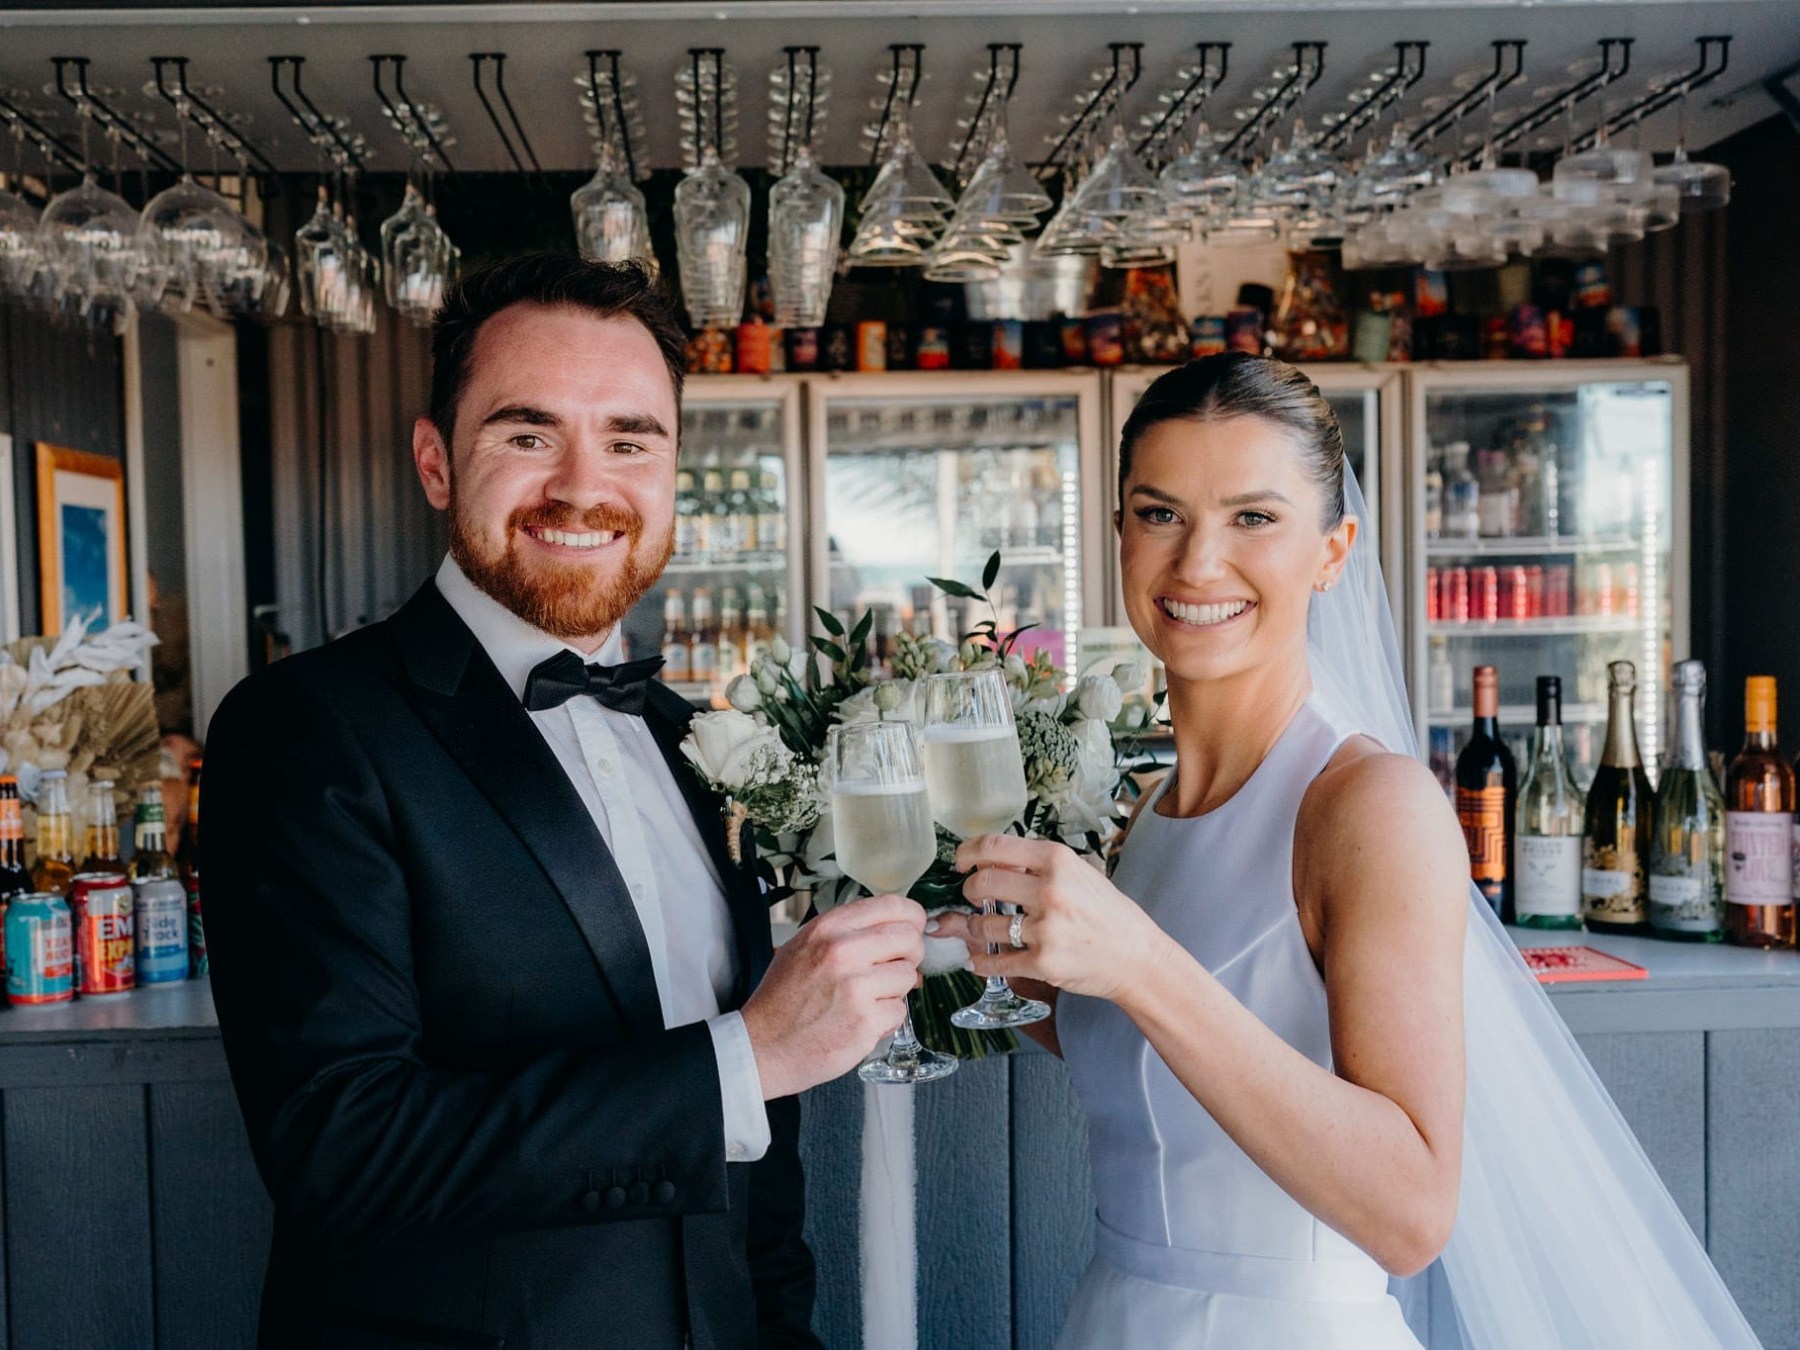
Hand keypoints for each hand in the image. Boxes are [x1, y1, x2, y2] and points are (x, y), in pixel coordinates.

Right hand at [741, 893, 925, 1098]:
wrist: (763, 1046)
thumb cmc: (783, 1000)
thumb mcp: (804, 947)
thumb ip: (847, 933)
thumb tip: (894, 929)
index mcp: (829, 928)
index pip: (891, 906)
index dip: (910, 918)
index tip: (912, 928)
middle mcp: (843, 951)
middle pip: (909, 938)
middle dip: (909, 955)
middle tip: (893, 968)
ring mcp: (855, 987)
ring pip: (908, 976)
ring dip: (894, 991)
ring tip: (866, 1000)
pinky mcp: (865, 1021)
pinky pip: (899, 1011)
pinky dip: (886, 1019)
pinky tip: (861, 1021)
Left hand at [932, 835, 1171, 1002]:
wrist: (1137, 957)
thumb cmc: (1109, 914)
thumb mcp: (1080, 874)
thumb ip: (1038, 865)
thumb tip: (990, 863)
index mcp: (1058, 861)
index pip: (994, 846)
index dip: (968, 852)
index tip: (961, 861)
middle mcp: (1050, 891)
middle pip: (983, 882)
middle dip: (969, 890)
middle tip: (973, 896)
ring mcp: (1046, 929)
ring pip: (984, 925)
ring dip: (973, 928)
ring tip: (979, 929)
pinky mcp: (1044, 963)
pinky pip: (997, 961)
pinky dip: (982, 962)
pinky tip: (978, 959)